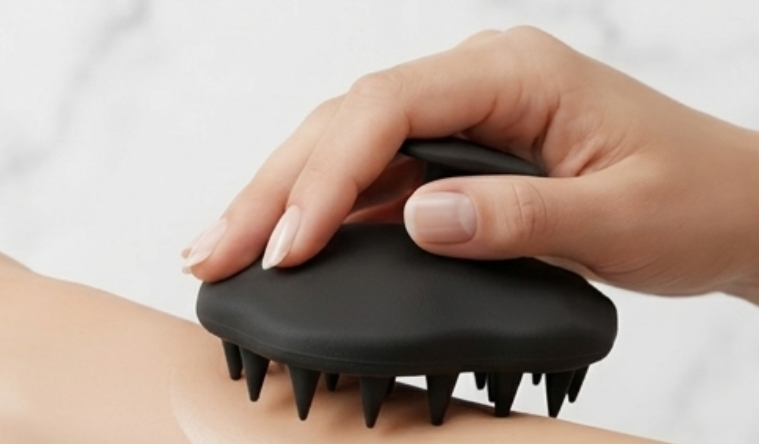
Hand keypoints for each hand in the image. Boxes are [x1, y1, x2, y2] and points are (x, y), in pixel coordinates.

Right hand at [183, 27, 758, 299]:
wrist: (730, 207)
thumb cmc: (691, 198)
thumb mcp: (615, 215)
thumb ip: (516, 217)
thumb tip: (421, 220)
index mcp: (511, 73)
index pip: (387, 108)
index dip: (327, 177)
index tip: (288, 247)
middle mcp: (475, 84)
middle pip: (347, 124)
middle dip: (273, 188)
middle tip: (209, 250)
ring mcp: (461, 120)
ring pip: (349, 149)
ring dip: (283, 199)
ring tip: (222, 247)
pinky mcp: (458, 158)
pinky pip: (376, 178)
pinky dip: (326, 211)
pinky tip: (286, 242)